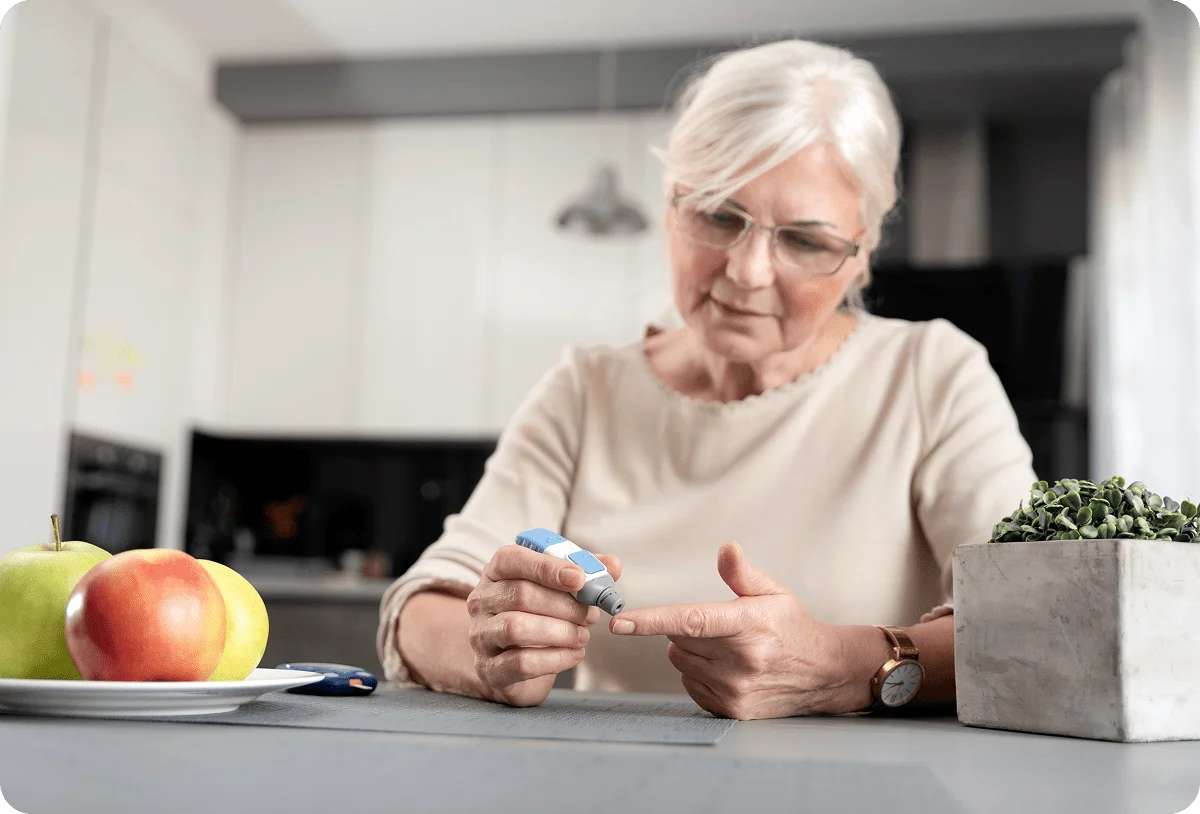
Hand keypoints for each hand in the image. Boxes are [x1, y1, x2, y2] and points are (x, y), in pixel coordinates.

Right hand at [466, 543, 620, 706]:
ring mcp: (481, 635)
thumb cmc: (536, 615)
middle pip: (520, 594)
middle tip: (591, 614)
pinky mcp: (489, 669)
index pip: (513, 559)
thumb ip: (584, 573)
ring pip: (516, 627)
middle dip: (564, 604)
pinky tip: (575, 654)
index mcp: (497, 572)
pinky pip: (521, 663)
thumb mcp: (557, 589)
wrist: (511, 661)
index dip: (547, 567)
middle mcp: (482, 601)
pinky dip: (555, 658)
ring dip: (560, 631)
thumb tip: (612, 565)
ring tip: (583, 635)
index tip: (580, 578)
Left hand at [608, 541, 853, 719]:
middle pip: (678, 639)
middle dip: (687, 629)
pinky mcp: (730, 710)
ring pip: (680, 662)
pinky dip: (699, 674)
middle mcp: (740, 661)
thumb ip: (743, 573)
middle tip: (719, 627)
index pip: (692, 621)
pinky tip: (727, 669)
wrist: (823, 673)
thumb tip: (726, 549)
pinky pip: (690, 685)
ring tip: (727, 648)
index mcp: (748, 625)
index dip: (651, 621)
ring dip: (692, 652)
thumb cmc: (792, 628)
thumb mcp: (774, 593)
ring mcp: (734, 690)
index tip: (620, 622)